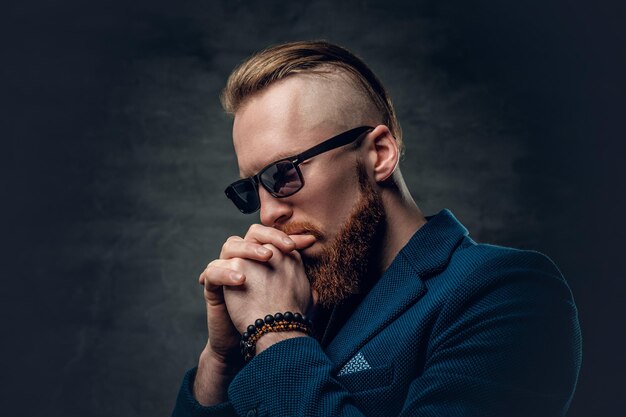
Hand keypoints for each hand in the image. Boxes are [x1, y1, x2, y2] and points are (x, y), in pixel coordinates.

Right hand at [193, 225, 315, 404]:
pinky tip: (241, 281)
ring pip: (230, 246)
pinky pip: (212, 272)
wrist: (258, 343)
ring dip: (249, 249)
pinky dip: (225, 273)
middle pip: (251, 234)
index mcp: (263, 257)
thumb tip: (312, 246)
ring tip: (266, 257)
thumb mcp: (293, 291)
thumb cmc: (276, 316)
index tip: (308, 242)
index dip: (289, 236)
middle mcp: (245, 259)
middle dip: (270, 236)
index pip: (273, 236)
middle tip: (286, 247)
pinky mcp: (212, 286)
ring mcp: (227, 270)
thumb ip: (300, 269)